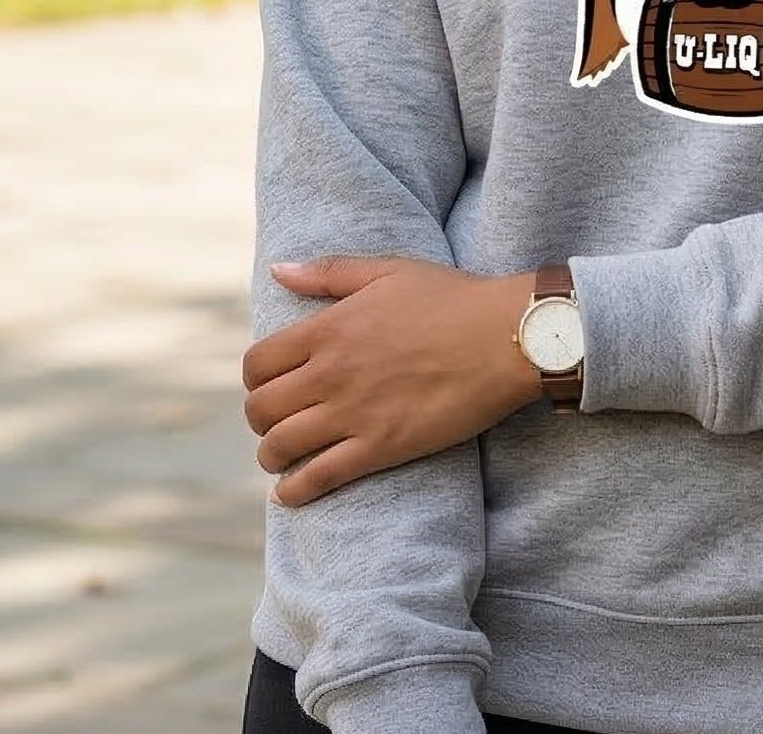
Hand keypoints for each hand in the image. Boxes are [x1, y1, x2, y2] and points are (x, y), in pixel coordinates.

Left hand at [242, 256, 542, 505]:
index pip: (258, 363)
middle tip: (278, 421)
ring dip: (272, 456)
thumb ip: (328, 272)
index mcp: (329, 328)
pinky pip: (317, 479)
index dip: (256, 378)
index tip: (270, 384)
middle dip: (260, 419)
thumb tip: (278, 270)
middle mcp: (331, 373)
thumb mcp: (388, 271)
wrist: (506, 337)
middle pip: (260, 409)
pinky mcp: (380, 448)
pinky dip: (294, 492)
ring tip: (282, 457)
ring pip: (280, 447)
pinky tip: (290, 493)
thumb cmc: (452, 298)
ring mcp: (353, 413)